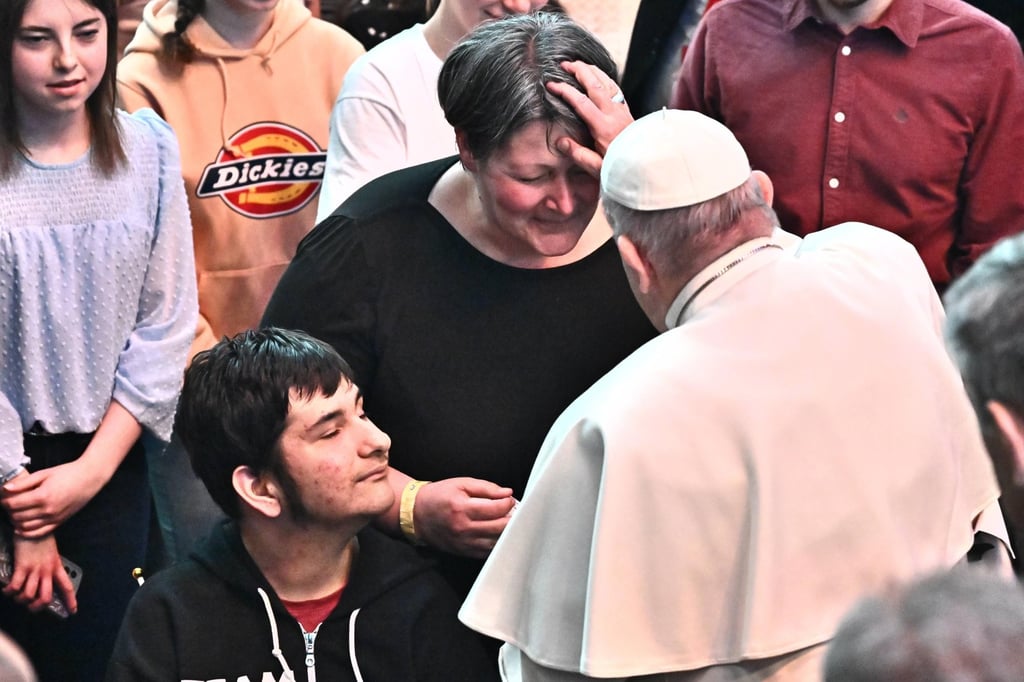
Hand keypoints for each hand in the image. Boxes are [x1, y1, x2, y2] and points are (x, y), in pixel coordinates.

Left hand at [2, 460, 100, 536]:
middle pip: (17, 516)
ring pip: (25, 527)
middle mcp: (48, 510)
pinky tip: (20, 528)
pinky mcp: (59, 522)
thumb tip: (5, 488)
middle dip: (9, 510)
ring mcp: (54, 518)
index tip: (3, 497)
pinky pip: (38, 533)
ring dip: (15, 521)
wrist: (90, 478)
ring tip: (14, 513)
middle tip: (8, 503)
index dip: (4, 501)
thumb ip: (23, 482)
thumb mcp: (44, 473)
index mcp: (42, 496)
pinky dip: (26, 532)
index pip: (14, 504)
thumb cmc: (68, 473)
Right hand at [3, 534, 76, 614]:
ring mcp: (35, 569)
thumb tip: (41, 580)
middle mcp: (47, 570)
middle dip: (37, 607)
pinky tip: (7, 589)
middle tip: (31, 606)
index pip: (67, 587)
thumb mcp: (50, 553)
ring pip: (29, 595)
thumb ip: (48, 566)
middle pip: (46, 598)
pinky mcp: (22, 566)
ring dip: (20, 600)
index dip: (70, 601)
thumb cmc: (40, 538)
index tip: (72, 611)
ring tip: (17, 596)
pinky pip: (16, 586)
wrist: (33, 526)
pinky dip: (10, 591)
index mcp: (57, 567)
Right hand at [413, 477, 515, 558]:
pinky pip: (487, 552)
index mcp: (462, 508)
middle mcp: (463, 528)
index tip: (510, 499)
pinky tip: (497, 533)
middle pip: (499, 528)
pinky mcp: (463, 552)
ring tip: (507, 521)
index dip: (508, 503)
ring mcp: (464, 543)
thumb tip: (507, 493)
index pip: (495, 509)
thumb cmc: (439, 496)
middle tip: (513, 510)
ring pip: (496, 542)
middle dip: (511, 518)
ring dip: (506, 532)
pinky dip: (496, 543)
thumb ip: (486, 488)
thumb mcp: (461, 484)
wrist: (417, 514)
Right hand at [546, 60, 633, 176]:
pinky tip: (599, 76)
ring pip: (607, 82)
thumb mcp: (596, 167)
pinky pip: (615, 88)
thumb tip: (560, 142)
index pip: (581, 102)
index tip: (551, 85)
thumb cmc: (621, 167)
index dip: (565, 90)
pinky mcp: (626, 111)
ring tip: (579, 64)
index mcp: (603, 127)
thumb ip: (578, 154)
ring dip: (592, 70)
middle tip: (564, 64)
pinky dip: (605, 78)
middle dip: (579, 70)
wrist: (645, 165)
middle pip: (595, 84)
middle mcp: (613, 114)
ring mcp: (621, 110)